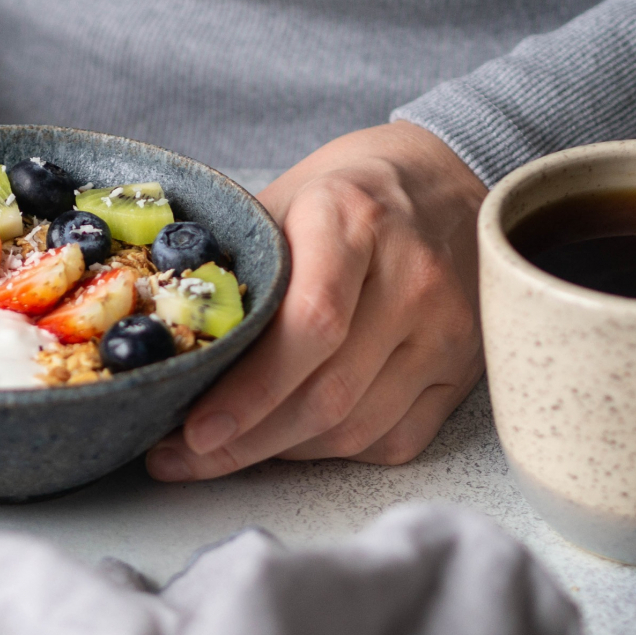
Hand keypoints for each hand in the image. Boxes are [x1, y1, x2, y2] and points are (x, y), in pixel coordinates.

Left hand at [146, 121, 487, 479]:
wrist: (446, 178)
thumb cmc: (346, 194)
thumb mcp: (283, 202)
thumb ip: (237, 269)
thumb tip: (171, 346)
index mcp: (354, 221)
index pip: (309, 325)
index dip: (249, 391)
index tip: (193, 429)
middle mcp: (413, 277)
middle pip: (328, 392)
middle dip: (246, 439)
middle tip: (184, 456)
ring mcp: (447, 329)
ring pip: (357, 427)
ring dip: (280, 451)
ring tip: (224, 449)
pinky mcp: (464, 369)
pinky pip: (393, 439)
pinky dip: (331, 450)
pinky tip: (288, 437)